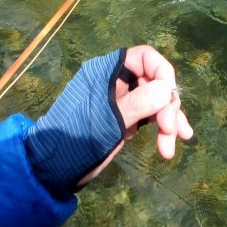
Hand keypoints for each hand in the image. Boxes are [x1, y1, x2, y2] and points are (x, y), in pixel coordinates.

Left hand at [78, 46, 193, 185]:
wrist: (55, 168)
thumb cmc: (78, 139)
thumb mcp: (110, 121)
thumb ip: (139, 102)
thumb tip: (167, 89)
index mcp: (108, 71)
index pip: (145, 58)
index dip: (163, 74)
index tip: (169, 100)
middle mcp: (117, 81)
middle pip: (155, 82)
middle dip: (167, 107)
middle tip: (171, 131)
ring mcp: (122, 100)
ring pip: (156, 101)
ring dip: (168, 122)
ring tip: (171, 148)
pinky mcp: (125, 117)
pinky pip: (150, 116)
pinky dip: (162, 128)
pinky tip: (167, 145)